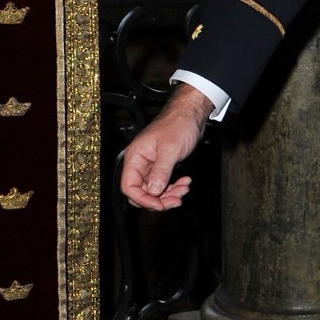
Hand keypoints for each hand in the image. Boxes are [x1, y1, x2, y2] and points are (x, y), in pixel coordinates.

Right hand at [120, 84, 212, 210]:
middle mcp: (140, 163)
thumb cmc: (178, 124)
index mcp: (135, 157)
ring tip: (184, 188)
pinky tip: (185, 182)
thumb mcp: (170, 149)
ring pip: (154, 190)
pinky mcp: (161, 167)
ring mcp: (151, 166)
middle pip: (141, 192)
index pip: (129, 187)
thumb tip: (152, 191)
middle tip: (176, 200)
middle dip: (159, 200)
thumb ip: (160, 171)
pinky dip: (175, 187)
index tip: (159, 205)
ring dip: (169, 194)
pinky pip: (163, 184)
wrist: (190, 115)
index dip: (142, 200)